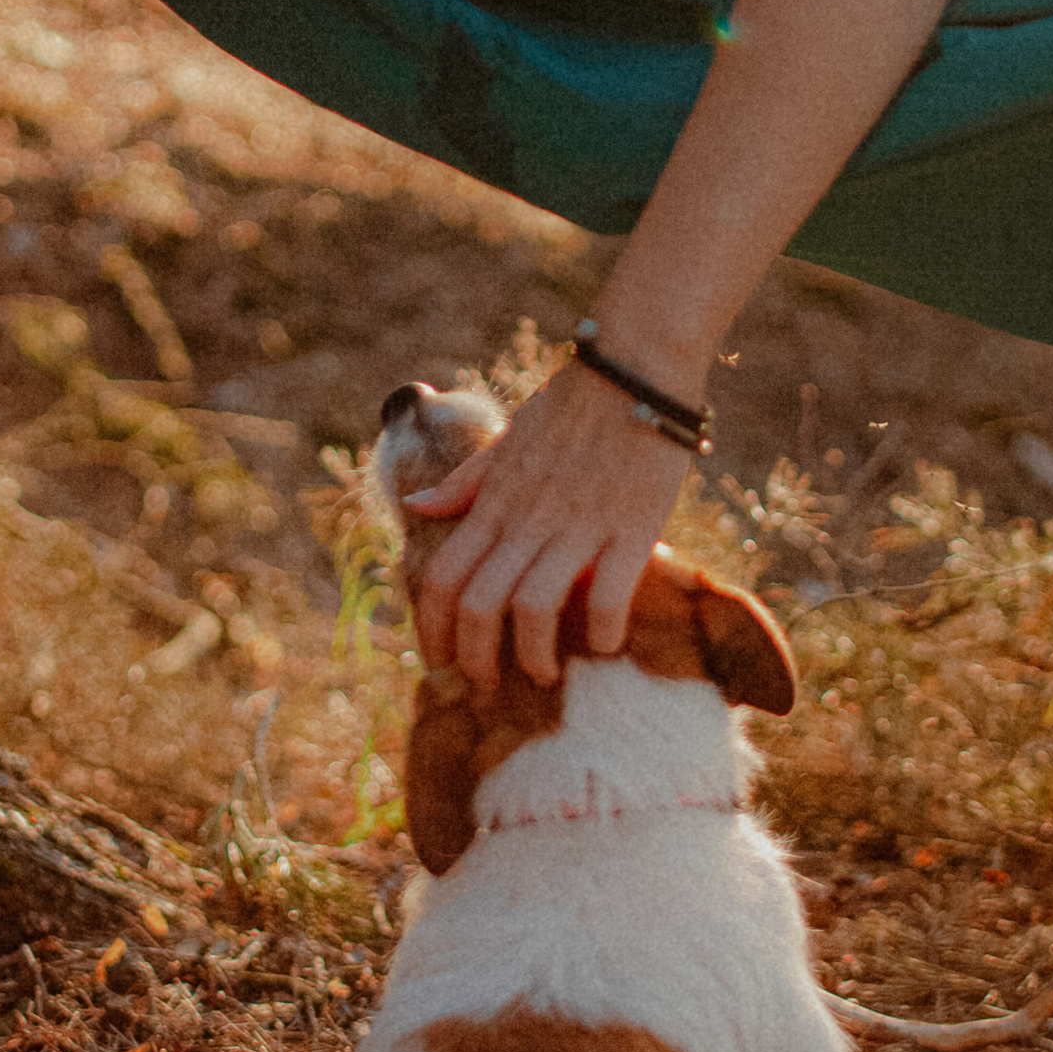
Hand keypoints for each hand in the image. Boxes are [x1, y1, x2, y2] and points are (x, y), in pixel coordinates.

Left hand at [404, 362, 690, 690]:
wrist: (637, 368)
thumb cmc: (571, 406)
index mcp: (496, 501)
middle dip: (477, 658)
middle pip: (481, 605)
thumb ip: (464, 482)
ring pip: (535, 608)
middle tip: (490, 683)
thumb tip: (415, 507)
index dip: (433, 629)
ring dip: (535, 654)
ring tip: (544, 673)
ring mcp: (580, 525)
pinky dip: (604, 631)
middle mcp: (529, 519)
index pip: (443, 577)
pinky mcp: (633, 528)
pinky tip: (606, 644)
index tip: (442, 662)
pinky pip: (610, 594)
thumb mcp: (508, 441)